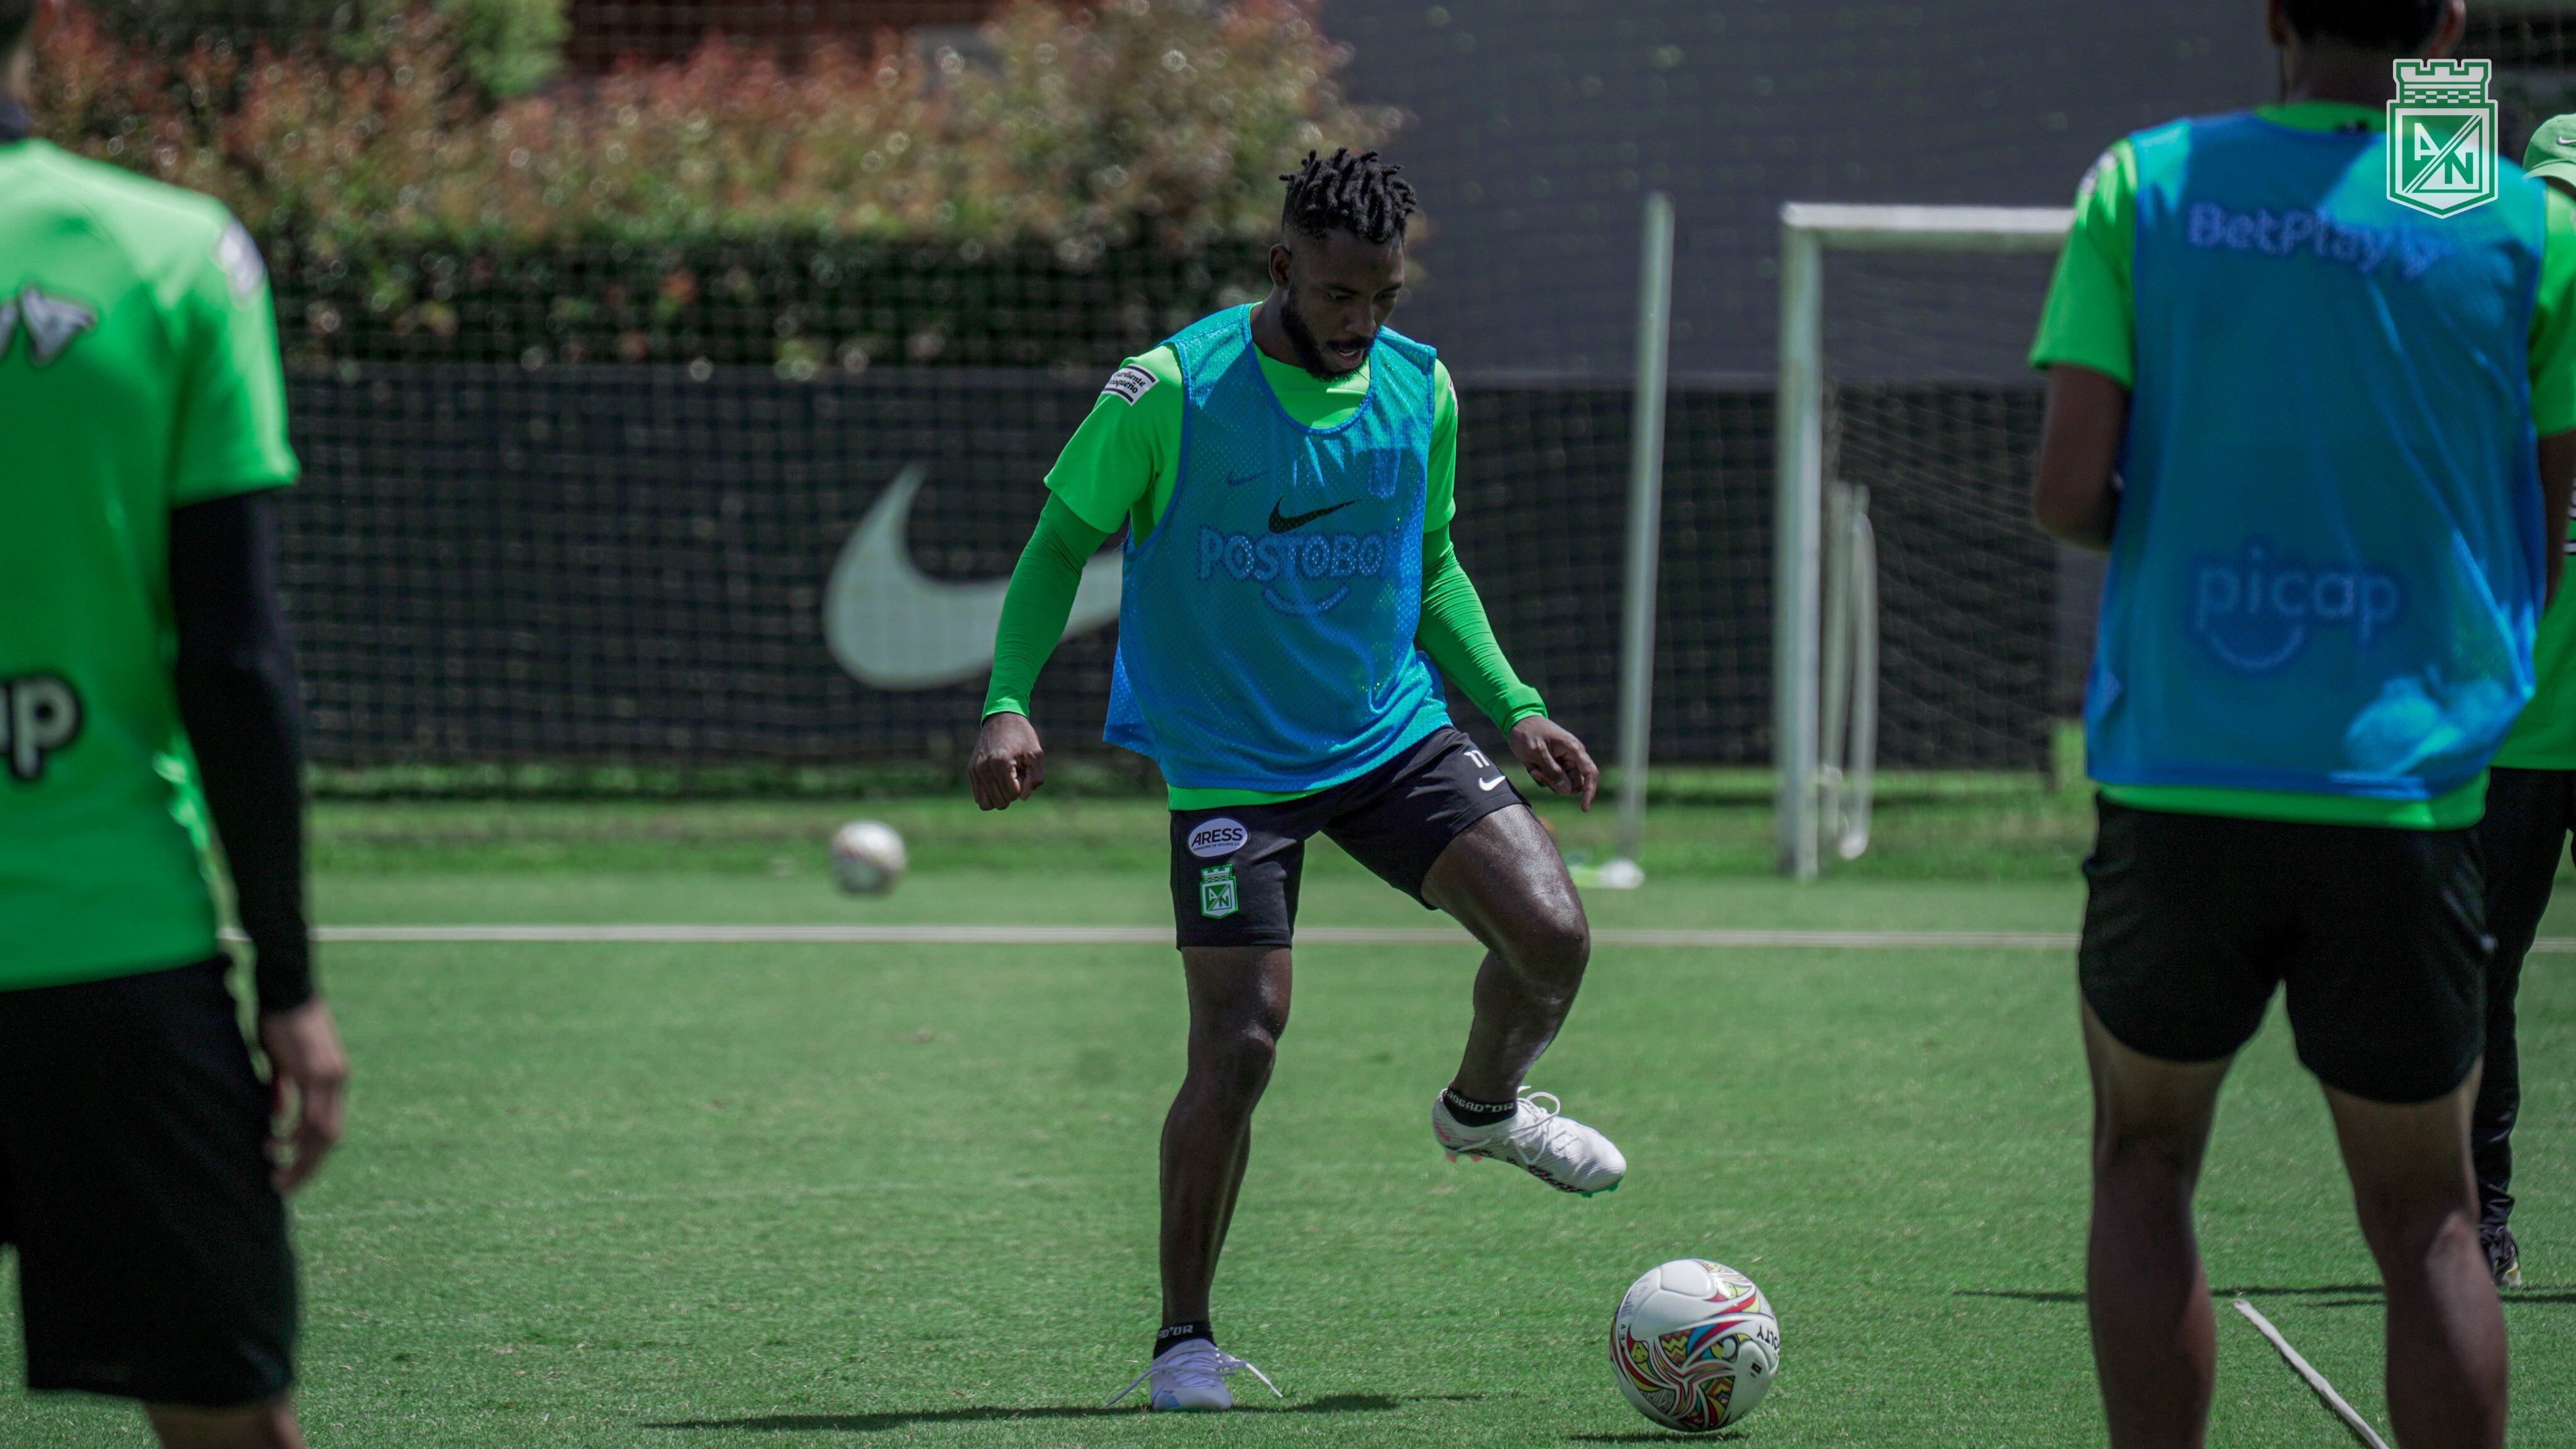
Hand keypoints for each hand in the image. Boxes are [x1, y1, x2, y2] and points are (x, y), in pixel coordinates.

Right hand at [257, 1000, 347, 1192]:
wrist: (286, 988)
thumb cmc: (281, 1022)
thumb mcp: (283, 1062)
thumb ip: (284, 1088)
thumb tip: (277, 1116)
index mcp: (332, 1081)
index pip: (329, 1129)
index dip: (312, 1154)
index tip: (292, 1172)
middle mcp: (337, 1082)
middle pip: (330, 1138)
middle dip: (307, 1166)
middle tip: (283, 1185)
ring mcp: (329, 1077)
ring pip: (322, 1132)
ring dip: (299, 1157)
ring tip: (276, 1172)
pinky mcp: (314, 1071)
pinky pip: (309, 1113)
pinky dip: (294, 1134)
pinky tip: (276, 1144)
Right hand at [969, 711, 1046, 809]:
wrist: (1002, 719)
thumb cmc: (1022, 736)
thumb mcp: (1036, 755)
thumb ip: (1035, 779)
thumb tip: (1022, 797)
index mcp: (1000, 763)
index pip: (1012, 795)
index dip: (1022, 786)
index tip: (1023, 769)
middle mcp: (983, 768)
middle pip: (999, 802)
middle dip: (1011, 793)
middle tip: (1015, 774)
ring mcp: (975, 770)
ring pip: (986, 804)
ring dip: (999, 796)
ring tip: (1005, 779)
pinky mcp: (971, 771)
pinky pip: (978, 796)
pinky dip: (990, 793)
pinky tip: (997, 778)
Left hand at [1509, 716, 1598, 811]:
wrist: (1518, 722)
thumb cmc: (1528, 733)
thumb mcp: (1536, 752)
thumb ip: (1551, 771)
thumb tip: (1566, 791)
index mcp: (1574, 749)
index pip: (1590, 773)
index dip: (1590, 792)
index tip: (1583, 808)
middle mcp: (1573, 757)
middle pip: (1575, 784)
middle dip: (1556, 784)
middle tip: (1537, 773)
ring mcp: (1564, 762)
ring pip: (1563, 785)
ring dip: (1547, 781)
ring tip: (1533, 767)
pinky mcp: (1554, 767)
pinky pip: (1552, 782)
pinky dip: (1541, 778)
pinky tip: (1532, 766)